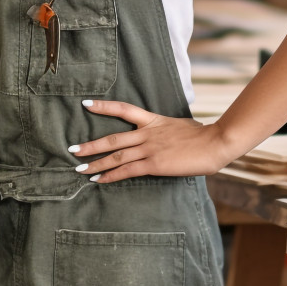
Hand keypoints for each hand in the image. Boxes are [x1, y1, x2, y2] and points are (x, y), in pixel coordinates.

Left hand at [70, 100, 233, 182]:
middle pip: (113, 138)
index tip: (86, 104)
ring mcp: (150, 148)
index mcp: (153, 120)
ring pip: (116, 156)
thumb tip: (163, 136)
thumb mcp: (180, 125)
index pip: (124, 108)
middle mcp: (147, 133)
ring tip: (79, 169)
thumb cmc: (202, 135)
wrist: (214, 143)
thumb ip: (166, 130)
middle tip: (72, 149)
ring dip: (95, 163)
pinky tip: (99, 180)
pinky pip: (127, 171)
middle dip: (91, 145)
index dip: (104, 106)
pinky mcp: (154, 164)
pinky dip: (111, 176)